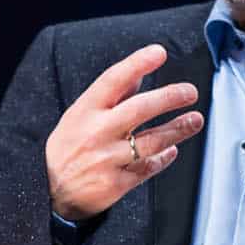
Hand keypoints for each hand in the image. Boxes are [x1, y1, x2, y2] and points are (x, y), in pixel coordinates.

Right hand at [46, 44, 204, 221]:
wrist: (50, 191)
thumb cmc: (67, 148)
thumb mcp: (78, 116)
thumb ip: (109, 97)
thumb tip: (137, 75)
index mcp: (85, 112)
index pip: (113, 80)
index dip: (137, 64)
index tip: (159, 53)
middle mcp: (96, 133)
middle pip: (140, 109)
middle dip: (170, 97)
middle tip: (189, 92)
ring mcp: (107, 160)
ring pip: (152, 140)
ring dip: (178, 129)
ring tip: (195, 120)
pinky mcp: (117, 184)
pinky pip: (148, 167)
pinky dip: (164, 157)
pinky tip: (173, 150)